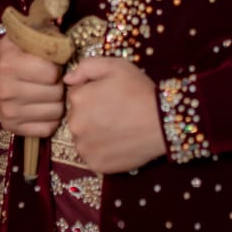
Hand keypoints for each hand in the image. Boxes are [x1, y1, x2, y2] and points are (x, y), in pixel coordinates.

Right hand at [0, 34, 64, 134]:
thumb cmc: (20, 51)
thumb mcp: (31, 35)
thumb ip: (49, 38)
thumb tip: (67, 48)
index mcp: (9, 64)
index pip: (52, 73)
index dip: (58, 67)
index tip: (52, 64)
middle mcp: (6, 90)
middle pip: (56, 93)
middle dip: (59, 85)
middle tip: (51, 79)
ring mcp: (8, 111)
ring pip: (55, 112)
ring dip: (57, 102)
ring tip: (48, 92)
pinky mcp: (11, 127)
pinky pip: (48, 128)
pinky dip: (51, 118)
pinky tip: (43, 106)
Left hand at [63, 56, 165, 173]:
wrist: (163, 123)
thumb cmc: (140, 91)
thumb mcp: (116, 66)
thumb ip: (86, 66)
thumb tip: (68, 79)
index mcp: (77, 99)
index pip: (76, 96)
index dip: (92, 94)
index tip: (109, 97)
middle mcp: (74, 125)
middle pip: (77, 118)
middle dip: (90, 115)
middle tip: (115, 113)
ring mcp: (84, 147)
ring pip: (83, 138)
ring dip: (94, 134)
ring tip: (117, 129)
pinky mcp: (94, 165)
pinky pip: (92, 156)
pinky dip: (101, 151)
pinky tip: (118, 143)